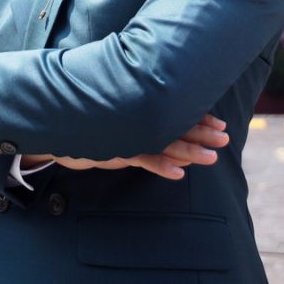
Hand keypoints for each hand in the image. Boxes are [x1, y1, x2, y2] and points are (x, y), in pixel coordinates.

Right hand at [27, 114, 228, 179]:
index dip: (198, 118)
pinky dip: (161, 165)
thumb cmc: (90, 121)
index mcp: (141, 110)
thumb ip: (136, 114)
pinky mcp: (115, 150)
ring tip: (212, 157)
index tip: (220, 122)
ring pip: (164, 143)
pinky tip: (179, 172)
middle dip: (202, 131)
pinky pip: (142, 158)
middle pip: (176, 125)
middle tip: (226, 135)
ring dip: (190, 150)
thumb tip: (163, 120)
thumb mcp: (116, 116)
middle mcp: (138, 120)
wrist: (56, 126)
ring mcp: (128, 135)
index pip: (175, 112)